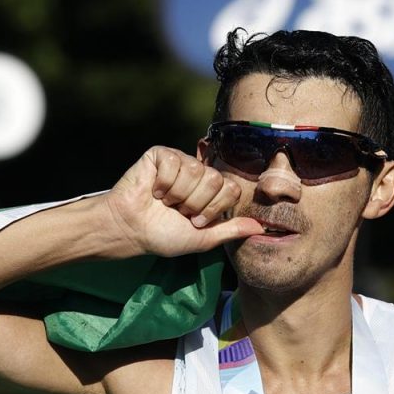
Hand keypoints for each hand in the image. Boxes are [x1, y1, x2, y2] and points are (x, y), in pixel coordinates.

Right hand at [100, 146, 264, 257]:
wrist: (132, 229)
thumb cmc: (164, 235)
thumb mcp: (204, 238)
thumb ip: (232, 230)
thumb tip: (261, 228)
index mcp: (212, 192)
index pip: (231, 190)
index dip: (214, 209)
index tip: (196, 221)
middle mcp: (199, 173)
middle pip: (215, 180)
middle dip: (196, 203)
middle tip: (179, 211)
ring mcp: (182, 162)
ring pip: (196, 171)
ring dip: (178, 195)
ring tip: (165, 202)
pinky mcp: (162, 154)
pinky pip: (174, 163)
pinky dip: (163, 183)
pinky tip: (154, 190)